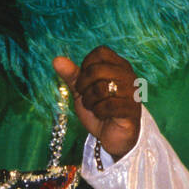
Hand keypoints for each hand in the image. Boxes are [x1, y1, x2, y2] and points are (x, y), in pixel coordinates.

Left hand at [53, 46, 142, 160]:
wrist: (112, 136)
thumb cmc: (99, 110)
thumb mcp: (82, 91)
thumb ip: (72, 75)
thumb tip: (56, 60)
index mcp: (118, 65)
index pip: (100, 52)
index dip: (85, 65)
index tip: (84, 80)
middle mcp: (128, 75)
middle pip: (97, 69)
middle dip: (83, 85)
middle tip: (85, 97)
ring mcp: (132, 92)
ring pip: (101, 88)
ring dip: (90, 101)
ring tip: (94, 107)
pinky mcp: (131, 109)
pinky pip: (108, 106)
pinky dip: (99, 112)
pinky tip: (101, 115)